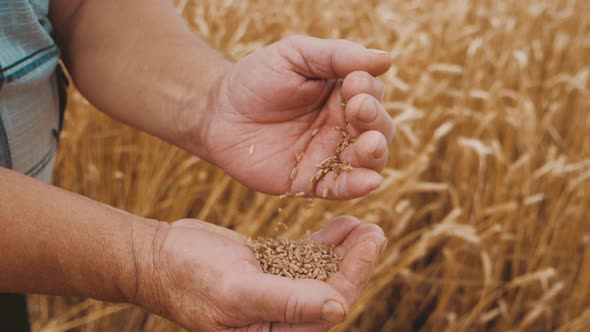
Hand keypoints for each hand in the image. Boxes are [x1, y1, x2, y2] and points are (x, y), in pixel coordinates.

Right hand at [135, 216, 385, 330]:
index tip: (371, 242)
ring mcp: (278, 293)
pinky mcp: (273, 271)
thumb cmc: (189, 278)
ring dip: (345, 252)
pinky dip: (324, 244)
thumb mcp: (237, 291)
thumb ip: (287, 304)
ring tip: (365, 226)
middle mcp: (281, 320)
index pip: (327, 309)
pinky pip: (306, 260)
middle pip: (331, 292)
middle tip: (376, 231)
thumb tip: (338, 309)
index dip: (354, 276)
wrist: (158, 257)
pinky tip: (342, 226)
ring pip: (323, 275)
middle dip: (356, 263)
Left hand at [190, 36, 394, 198]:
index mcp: (343, 94)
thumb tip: (385, 59)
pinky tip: (369, 181)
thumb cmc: (257, 77)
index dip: (369, 90)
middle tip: (359, 108)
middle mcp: (343, 126)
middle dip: (375, 120)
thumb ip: (337, 56)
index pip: (372, 94)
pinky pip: (341, 187)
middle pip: (379, 128)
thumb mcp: (296, 55)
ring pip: (368, 160)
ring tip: (370, 144)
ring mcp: (329, 155)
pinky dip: (358, 186)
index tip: (353, 84)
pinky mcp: (312, 182)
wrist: (218, 113)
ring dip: (375, 153)